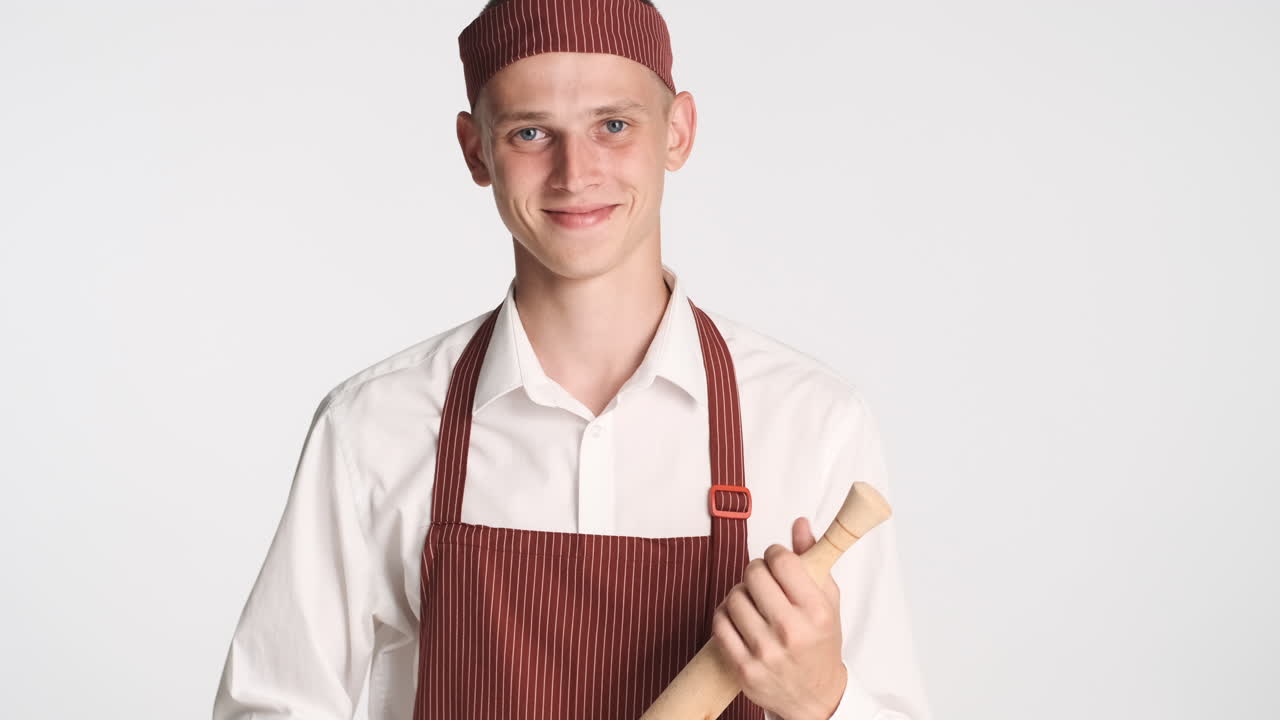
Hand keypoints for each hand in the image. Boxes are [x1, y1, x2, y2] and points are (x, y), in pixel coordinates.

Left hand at [711, 516, 847, 719]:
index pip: (782, 560)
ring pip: (733, 597)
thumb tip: (799, 523)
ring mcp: (765, 652)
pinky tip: (738, 617)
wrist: (815, 698)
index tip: (776, 559)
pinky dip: (725, 614)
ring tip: (752, 601)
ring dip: (740, 593)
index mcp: (816, 612)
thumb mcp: (828, 601)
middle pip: (754, 574)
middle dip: (756, 570)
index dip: (775, 553)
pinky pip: (719, 624)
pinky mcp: (744, 668)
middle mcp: (791, 631)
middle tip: (762, 580)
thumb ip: (814, 558)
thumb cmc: (821, 645)